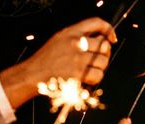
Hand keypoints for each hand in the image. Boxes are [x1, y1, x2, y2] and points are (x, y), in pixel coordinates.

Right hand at [1, 18, 116, 106]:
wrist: (33, 74)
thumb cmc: (46, 59)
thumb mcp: (59, 39)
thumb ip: (77, 36)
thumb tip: (99, 41)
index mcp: (71, 32)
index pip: (96, 23)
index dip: (108, 29)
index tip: (111, 38)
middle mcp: (75, 42)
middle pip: (104, 45)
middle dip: (104, 54)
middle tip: (98, 59)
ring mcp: (77, 58)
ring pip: (103, 62)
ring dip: (100, 68)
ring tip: (90, 70)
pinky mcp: (78, 73)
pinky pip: (98, 75)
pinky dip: (95, 78)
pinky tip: (87, 78)